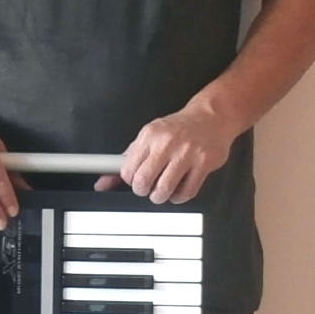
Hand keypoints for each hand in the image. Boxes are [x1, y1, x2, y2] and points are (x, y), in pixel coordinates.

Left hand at [98, 105, 236, 204]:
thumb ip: (126, 160)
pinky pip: (186, 192)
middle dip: (144, 191)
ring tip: (163, 189)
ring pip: (164, 190)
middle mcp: (167, 143)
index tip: (136, 180)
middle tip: (149, 187)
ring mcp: (186, 153)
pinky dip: (180, 197)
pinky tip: (179, 189)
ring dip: (161, 196)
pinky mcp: (203, 163)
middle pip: (143, 182)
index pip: (128, 171)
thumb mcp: (150, 137)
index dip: (131, 181)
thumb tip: (103, 183)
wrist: (211, 117)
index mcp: (150, 135)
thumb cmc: (178, 129)